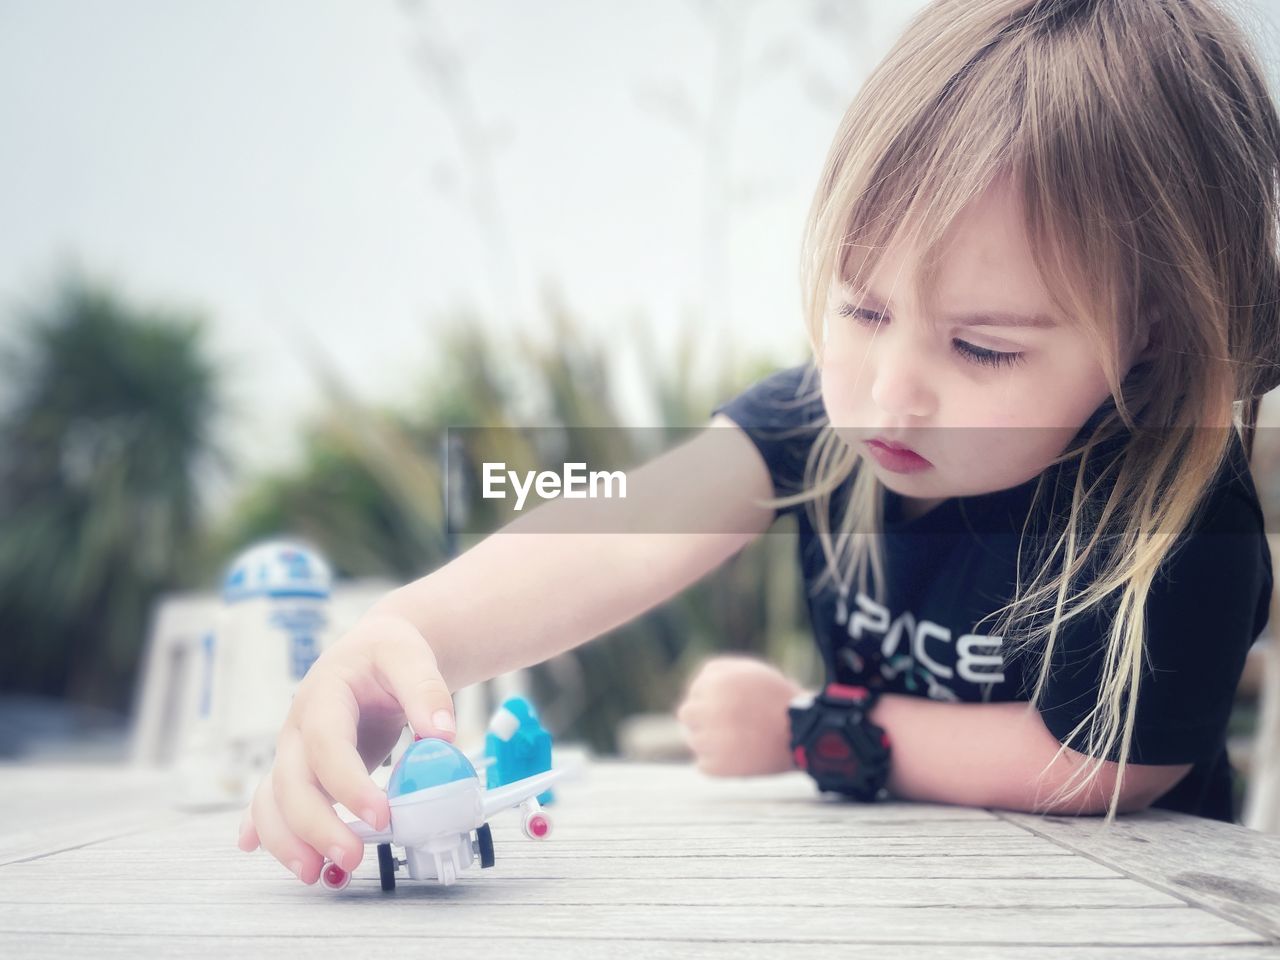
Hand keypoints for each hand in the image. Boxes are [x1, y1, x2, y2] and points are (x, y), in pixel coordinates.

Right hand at [236, 612, 454, 883]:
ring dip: (286, 839)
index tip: (381, 815)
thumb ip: (427, 691)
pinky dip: (263, 827)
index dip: (348, 783)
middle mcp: (298, 726)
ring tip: (316, 873)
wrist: (372, 649)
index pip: (327, 744)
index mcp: (323, 695)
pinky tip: (253, 847)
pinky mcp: (300, 769)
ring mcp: (293, 750)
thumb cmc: (388, 651)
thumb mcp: (410, 656)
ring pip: (272, 799)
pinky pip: (270, 800)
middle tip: (351, 857)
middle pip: (291, 781)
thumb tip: (442, 736)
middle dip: (315, 825)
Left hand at [675, 654, 805, 776]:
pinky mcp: (716, 766)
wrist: (804, 734)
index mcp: (716, 682)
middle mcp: (708, 708)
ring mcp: (709, 739)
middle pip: (687, 713)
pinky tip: (741, 758)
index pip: (696, 690)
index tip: (734, 707)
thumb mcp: (750, 671)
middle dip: (704, 718)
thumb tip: (693, 685)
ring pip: (694, 740)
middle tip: (730, 726)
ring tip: (741, 742)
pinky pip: (704, 765)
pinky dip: (719, 765)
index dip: (714, 698)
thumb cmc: (780, 700)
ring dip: (711, 742)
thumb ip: (718, 673)